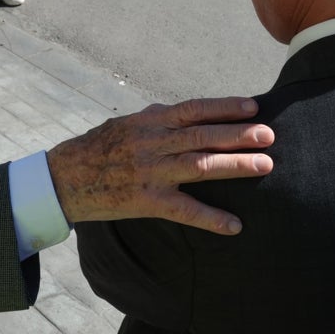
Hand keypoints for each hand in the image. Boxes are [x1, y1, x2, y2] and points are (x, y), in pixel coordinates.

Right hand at [46, 96, 274, 234]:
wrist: (65, 178)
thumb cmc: (99, 148)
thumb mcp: (127, 123)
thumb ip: (158, 118)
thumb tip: (189, 111)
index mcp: (149, 120)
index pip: (193, 109)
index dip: (224, 107)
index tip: (253, 107)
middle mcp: (152, 143)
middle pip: (202, 135)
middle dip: (238, 134)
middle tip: (269, 135)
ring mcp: (150, 172)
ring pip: (199, 166)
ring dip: (234, 165)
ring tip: (264, 165)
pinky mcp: (145, 201)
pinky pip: (184, 210)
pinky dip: (211, 218)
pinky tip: (234, 226)